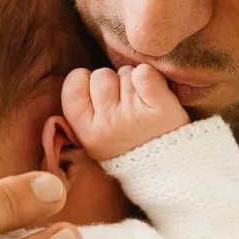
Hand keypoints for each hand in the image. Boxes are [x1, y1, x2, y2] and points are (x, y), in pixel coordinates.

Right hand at [61, 63, 187, 161]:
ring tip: (139, 103)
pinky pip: (145, 74)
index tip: (98, 94)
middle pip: (101, 75)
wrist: (165, 166)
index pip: (73, 86)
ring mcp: (133, 115)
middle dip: (112, 82)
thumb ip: (81, 111)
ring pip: (125, 72)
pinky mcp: (160, 107)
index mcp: (86, 132)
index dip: (86, 82)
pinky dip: (150, 75)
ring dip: (132, 81)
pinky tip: (152, 91)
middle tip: (123, 102)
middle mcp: (107, 124)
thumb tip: (80, 76)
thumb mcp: (93, 137)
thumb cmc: (125, 143)